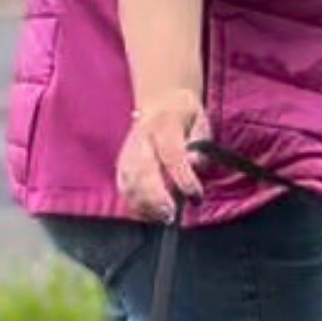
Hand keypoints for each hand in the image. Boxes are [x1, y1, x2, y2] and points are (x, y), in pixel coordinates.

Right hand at [116, 89, 208, 220]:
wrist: (160, 102)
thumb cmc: (184, 115)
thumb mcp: (200, 120)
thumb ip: (200, 142)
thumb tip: (193, 163)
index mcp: (164, 125)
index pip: (172, 155)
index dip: (183, 178)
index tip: (194, 195)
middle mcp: (141, 140)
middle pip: (144, 173)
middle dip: (157, 198)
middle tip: (171, 214)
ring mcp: (127, 153)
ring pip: (130, 184)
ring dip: (145, 205)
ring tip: (161, 218)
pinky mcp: (121, 165)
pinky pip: (124, 189)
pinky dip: (134, 205)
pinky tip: (148, 214)